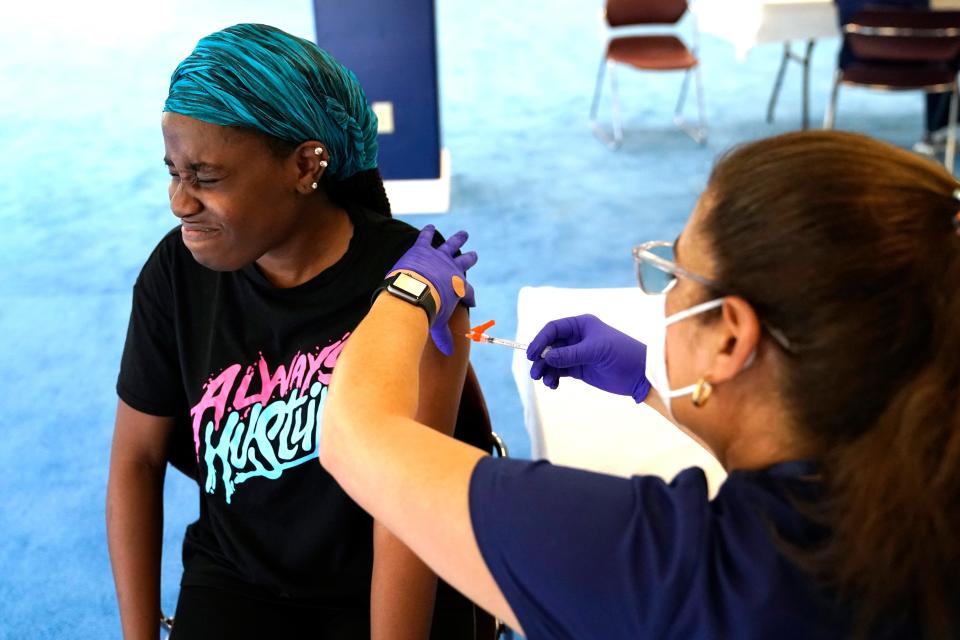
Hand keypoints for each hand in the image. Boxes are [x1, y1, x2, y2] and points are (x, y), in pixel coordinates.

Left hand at [388, 225, 477, 355]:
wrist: (413, 294)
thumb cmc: (427, 312)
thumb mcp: (437, 326)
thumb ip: (443, 337)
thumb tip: (449, 353)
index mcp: (459, 288)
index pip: (468, 292)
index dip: (470, 297)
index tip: (472, 301)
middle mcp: (452, 270)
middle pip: (464, 263)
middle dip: (469, 260)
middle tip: (473, 255)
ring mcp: (438, 257)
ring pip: (451, 245)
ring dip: (457, 240)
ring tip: (463, 234)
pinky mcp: (422, 249)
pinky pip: (427, 238)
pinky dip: (428, 232)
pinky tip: (430, 227)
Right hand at [526, 314, 650, 401]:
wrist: (640, 374)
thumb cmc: (622, 354)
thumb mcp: (595, 351)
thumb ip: (570, 354)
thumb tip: (546, 358)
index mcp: (581, 325)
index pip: (553, 329)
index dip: (540, 340)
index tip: (531, 354)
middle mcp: (576, 337)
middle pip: (550, 345)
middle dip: (540, 358)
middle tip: (535, 373)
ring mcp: (577, 354)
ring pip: (552, 360)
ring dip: (545, 370)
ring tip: (546, 382)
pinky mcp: (579, 369)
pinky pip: (559, 371)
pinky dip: (553, 378)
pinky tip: (553, 385)